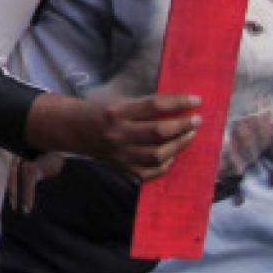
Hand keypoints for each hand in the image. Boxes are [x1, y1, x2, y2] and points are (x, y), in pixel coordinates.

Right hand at [29, 94, 200, 182]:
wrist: (76, 130)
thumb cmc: (102, 111)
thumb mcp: (120, 100)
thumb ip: (146, 105)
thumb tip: (181, 106)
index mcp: (117, 112)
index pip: (154, 106)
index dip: (179, 102)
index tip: (196, 100)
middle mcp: (118, 134)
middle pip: (159, 132)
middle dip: (183, 125)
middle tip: (196, 120)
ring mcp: (120, 155)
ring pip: (158, 154)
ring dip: (179, 145)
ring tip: (189, 135)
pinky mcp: (122, 168)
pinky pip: (151, 171)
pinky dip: (166, 163)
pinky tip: (172, 154)